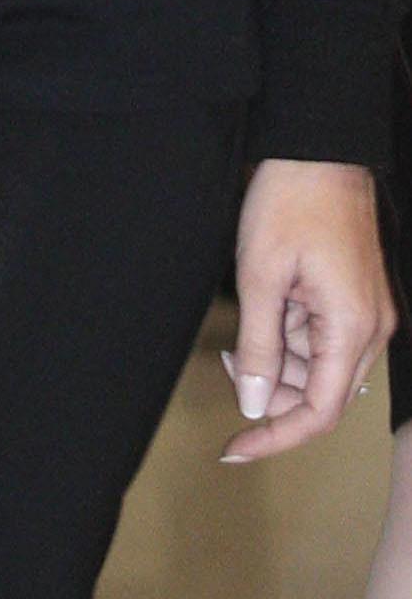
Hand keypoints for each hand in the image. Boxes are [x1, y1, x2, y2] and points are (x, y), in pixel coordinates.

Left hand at [220, 157, 394, 462]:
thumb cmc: (290, 203)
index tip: (235, 449)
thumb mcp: (260, 277)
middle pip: (319, 393)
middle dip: (271, 390)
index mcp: (352, 328)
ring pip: (318, 367)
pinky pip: (322, 339)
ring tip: (237, 336)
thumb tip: (254, 405)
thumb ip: (259, 347)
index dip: (276, 437)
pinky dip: (289, 339)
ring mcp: (366, 313)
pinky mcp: (356, 298)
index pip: (319, 412)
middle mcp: (370, 329)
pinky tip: (262, 315)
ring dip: (276, 362)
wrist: (318, 149)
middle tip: (227, 361)